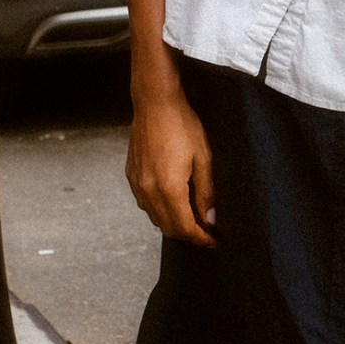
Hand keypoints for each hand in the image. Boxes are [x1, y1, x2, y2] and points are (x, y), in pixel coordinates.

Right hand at [126, 92, 215, 246]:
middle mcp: (148, 190)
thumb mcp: (203, 158)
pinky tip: (173, 201)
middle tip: (206, 232)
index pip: (185, 227)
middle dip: (188, 234)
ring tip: (192, 217)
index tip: (213, 241)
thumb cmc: (181, 125)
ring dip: (173, 223)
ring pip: (154, 218)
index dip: (201, 238)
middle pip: (168, 228)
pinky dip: (159, 210)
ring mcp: (137, 184)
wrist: (155, 103)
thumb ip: (206, 192)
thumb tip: (210, 218)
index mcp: (169, 188)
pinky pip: (145, 204)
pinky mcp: (131, 176)